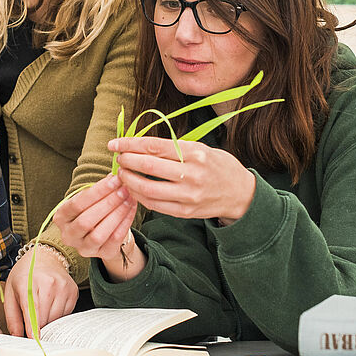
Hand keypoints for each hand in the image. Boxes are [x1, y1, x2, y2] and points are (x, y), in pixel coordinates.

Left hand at [3, 246, 78, 337]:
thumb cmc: (25, 276)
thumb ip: (12, 317)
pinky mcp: (73, 292)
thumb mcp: (11, 293)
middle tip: (31, 319)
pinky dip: (57, 315)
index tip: (34, 339)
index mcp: (27, 282)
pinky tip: (51, 304)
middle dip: (37, 326)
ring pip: (56, 319)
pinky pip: (66, 314)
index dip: (32, 326)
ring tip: (41, 308)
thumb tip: (17, 337)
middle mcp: (48, 283)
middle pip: (44, 318)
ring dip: (48, 321)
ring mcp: (63, 286)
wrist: (45, 258)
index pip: (31, 308)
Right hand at [53, 176, 142, 281]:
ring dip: (116, 214)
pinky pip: (114, 240)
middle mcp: (68, 236)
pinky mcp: (101, 255)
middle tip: (124, 189)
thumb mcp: (90, 198)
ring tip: (129, 198)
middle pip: (86, 221)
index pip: (76, 204)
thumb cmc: (94, 209)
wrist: (102, 231)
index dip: (97, 191)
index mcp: (61, 218)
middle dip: (108, 203)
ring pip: (98, 234)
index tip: (114, 179)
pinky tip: (132, 209)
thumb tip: (115, 174)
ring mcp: (84, 248)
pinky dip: (125, 223)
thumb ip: (99, 188)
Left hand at [109, 136, 255, 223]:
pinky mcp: (185, 212)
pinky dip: (139, 196)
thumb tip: (140, 143)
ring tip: (122, 174)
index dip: (130, 144)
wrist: (240, 194)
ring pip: (147, 189)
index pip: (154, 146)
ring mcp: (188, 195)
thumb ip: (174, 147)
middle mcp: (191, 174)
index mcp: (194, 153)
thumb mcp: (201, 148)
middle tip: (117, 158)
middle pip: (148, 166)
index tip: (115, 144)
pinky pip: (154, 205)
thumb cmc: (217, 166)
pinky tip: (133, 188)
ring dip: (129, 180)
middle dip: (126, 161)